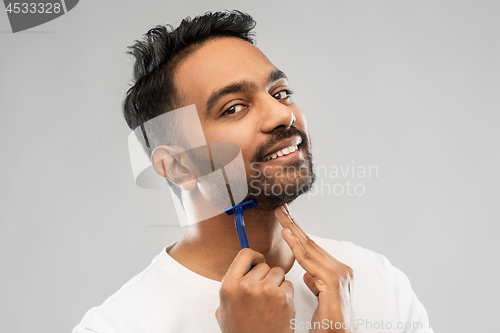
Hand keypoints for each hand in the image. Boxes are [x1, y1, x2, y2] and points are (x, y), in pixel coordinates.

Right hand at [216, 248, 294, 332]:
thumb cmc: (241, 332)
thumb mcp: (224, 307)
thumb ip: (233, 285)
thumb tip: (243, 267)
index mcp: (229, 285)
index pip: (245, 254)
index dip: (254, 256)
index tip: (258, 261)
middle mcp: (247, 285)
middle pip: (264, 265)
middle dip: (265, 276)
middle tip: (262, 293)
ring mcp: (267, 291)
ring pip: (279, 273)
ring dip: (277, 284)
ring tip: (270, 302)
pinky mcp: (284, 299)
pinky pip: (288, 285)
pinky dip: (286, 295)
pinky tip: (278, 309)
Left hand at [275, 204, 354, 332]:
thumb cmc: (329, 322)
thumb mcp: (321, 298)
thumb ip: (316, 282)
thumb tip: (308, 274)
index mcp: (337, 271)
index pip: (312, 247)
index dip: (297, 232)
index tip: (284, 220)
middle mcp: (340, 269)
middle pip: (311, 242)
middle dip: (293, 224)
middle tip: (280, 208)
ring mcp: (338, 273)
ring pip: (309, 247)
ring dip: (292, 229)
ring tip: (280, 215)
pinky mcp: (333, 281)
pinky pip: (309, 260)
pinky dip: (296, 246)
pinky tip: (287, 234)